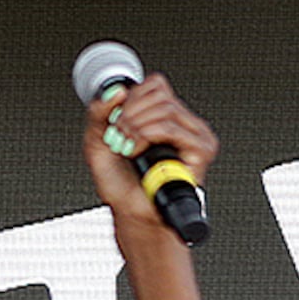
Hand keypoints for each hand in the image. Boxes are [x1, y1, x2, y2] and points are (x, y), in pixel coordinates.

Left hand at [83, 71, 219, 233]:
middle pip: (159, 94)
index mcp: (165, 118)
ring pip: (165, 109)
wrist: (131, 213)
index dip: (131, 98)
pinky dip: (147, 136)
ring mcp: (195, 136)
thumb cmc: (121, 184)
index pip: (156, 86)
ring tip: (127, 146)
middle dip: (130, 113)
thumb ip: (99, 112)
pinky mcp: (201, 151)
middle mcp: (183, 124)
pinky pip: (171, 128)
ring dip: (136, 127)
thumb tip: (116, 90)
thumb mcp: (97, 141)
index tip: (117, 120)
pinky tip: (138, 152)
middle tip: (119, 136)